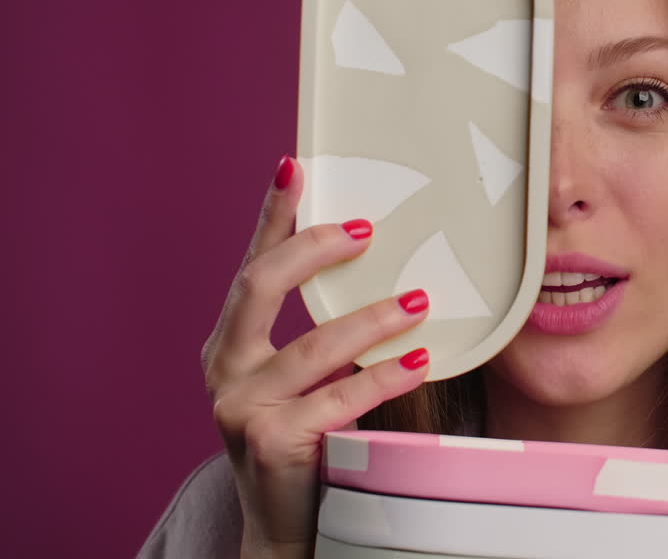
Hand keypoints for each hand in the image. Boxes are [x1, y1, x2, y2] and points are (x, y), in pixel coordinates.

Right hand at [201, 156, 431, 558]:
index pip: (252, 267)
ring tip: (417, 298)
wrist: (287, 523)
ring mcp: (241, 407)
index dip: (272, 217)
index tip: (294, 168)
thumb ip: (322, 332)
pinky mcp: (272, 441)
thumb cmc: (306, 440)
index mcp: (230, 345)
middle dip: (313, 250)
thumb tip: (383, 269)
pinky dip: (383, 374)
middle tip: (367, 230)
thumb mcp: (305, 379)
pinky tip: (418, 357)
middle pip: (260, 286)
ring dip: (371, 317)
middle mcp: (225, 368)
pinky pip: (340, 397)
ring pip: (313, 345)